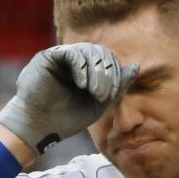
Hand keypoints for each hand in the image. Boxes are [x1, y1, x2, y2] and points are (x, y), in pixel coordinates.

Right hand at [0, 43, 138, 152]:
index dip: (115, 74)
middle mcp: (76, 60)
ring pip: (88, 51)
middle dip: (107, 74)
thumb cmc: (69, 117)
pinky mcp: (49, 57)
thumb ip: (118, 85)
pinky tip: (81, 84)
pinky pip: (71, 52)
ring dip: (96, 72)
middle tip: (103, 95)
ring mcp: (62, 57)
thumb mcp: (100, 103)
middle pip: (100, 53)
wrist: (42, 126)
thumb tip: (136, 66)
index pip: (108, 60)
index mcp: (89, 69)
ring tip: (94, 92)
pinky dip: (81, 67)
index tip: (112, 94)